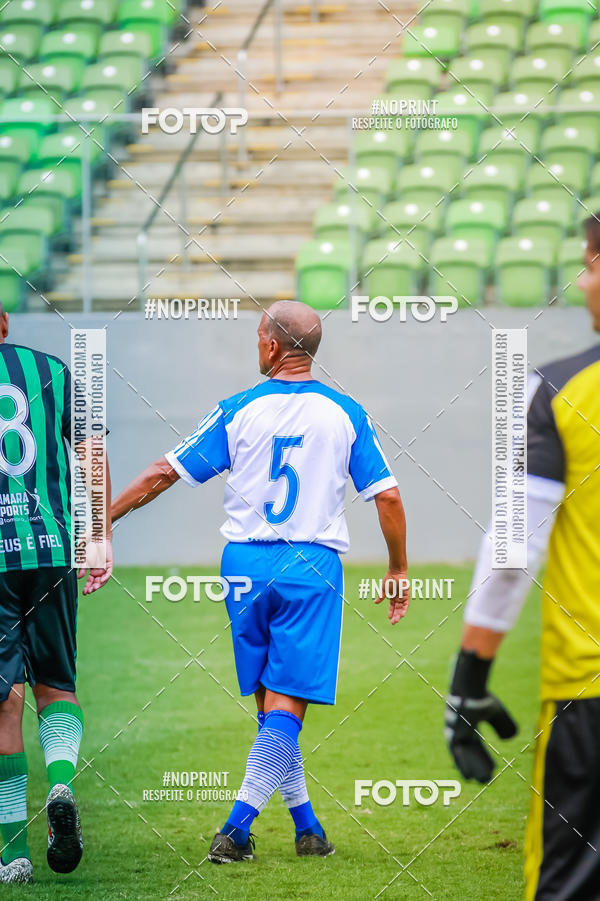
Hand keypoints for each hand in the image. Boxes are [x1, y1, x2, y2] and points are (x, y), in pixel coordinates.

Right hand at [77, 537, 112, 594]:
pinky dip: (105, 578)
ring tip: (93, 588)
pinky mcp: (109, 563)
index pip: (90, 581)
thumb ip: (82, 567)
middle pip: (96, 582)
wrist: (96, 535)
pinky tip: (100, 581)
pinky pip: (109, 573)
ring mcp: (104, 566)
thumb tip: (79, 577)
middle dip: (92, 588)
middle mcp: (98, 569)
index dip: (87, 587)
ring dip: (99, 585)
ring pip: (103, 579)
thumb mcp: (82, 557)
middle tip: (88, 592)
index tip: (84, 592)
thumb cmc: (88, 545)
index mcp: (91, 568)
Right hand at [374, 569, 409, 623]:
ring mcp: (403, 597)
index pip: (392, 606)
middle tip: (393, 623)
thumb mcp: (384, 589)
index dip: (391, 612)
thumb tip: (375, 602)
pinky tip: (402, 615)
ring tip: (397, 620)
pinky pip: (406, 604)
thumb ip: (381, 596)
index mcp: (393, 597)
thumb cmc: (389, 579)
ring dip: (399, 614)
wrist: (395, 572)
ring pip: (402, 608)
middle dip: (395, 616)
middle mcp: (399, 598)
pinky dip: (404, 609)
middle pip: (397, 609)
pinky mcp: (406, 595)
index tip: (389, 618)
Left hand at [445, 650, 517, 782]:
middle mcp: (460, 730)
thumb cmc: (482, 697)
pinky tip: (468, 775)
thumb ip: (504, 725)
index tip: (492, 769)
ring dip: (468, 768)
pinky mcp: (451, 735)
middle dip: (475, 766)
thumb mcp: (497, 712)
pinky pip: (456, 756)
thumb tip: (508, 739)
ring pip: (460, 756)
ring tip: (475, 780)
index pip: (477, 746)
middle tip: (483, 780)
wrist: (469, 689)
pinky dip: (463, 765)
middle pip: (468, 753)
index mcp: (470, 725)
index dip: (483, 758)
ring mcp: (454, 733)